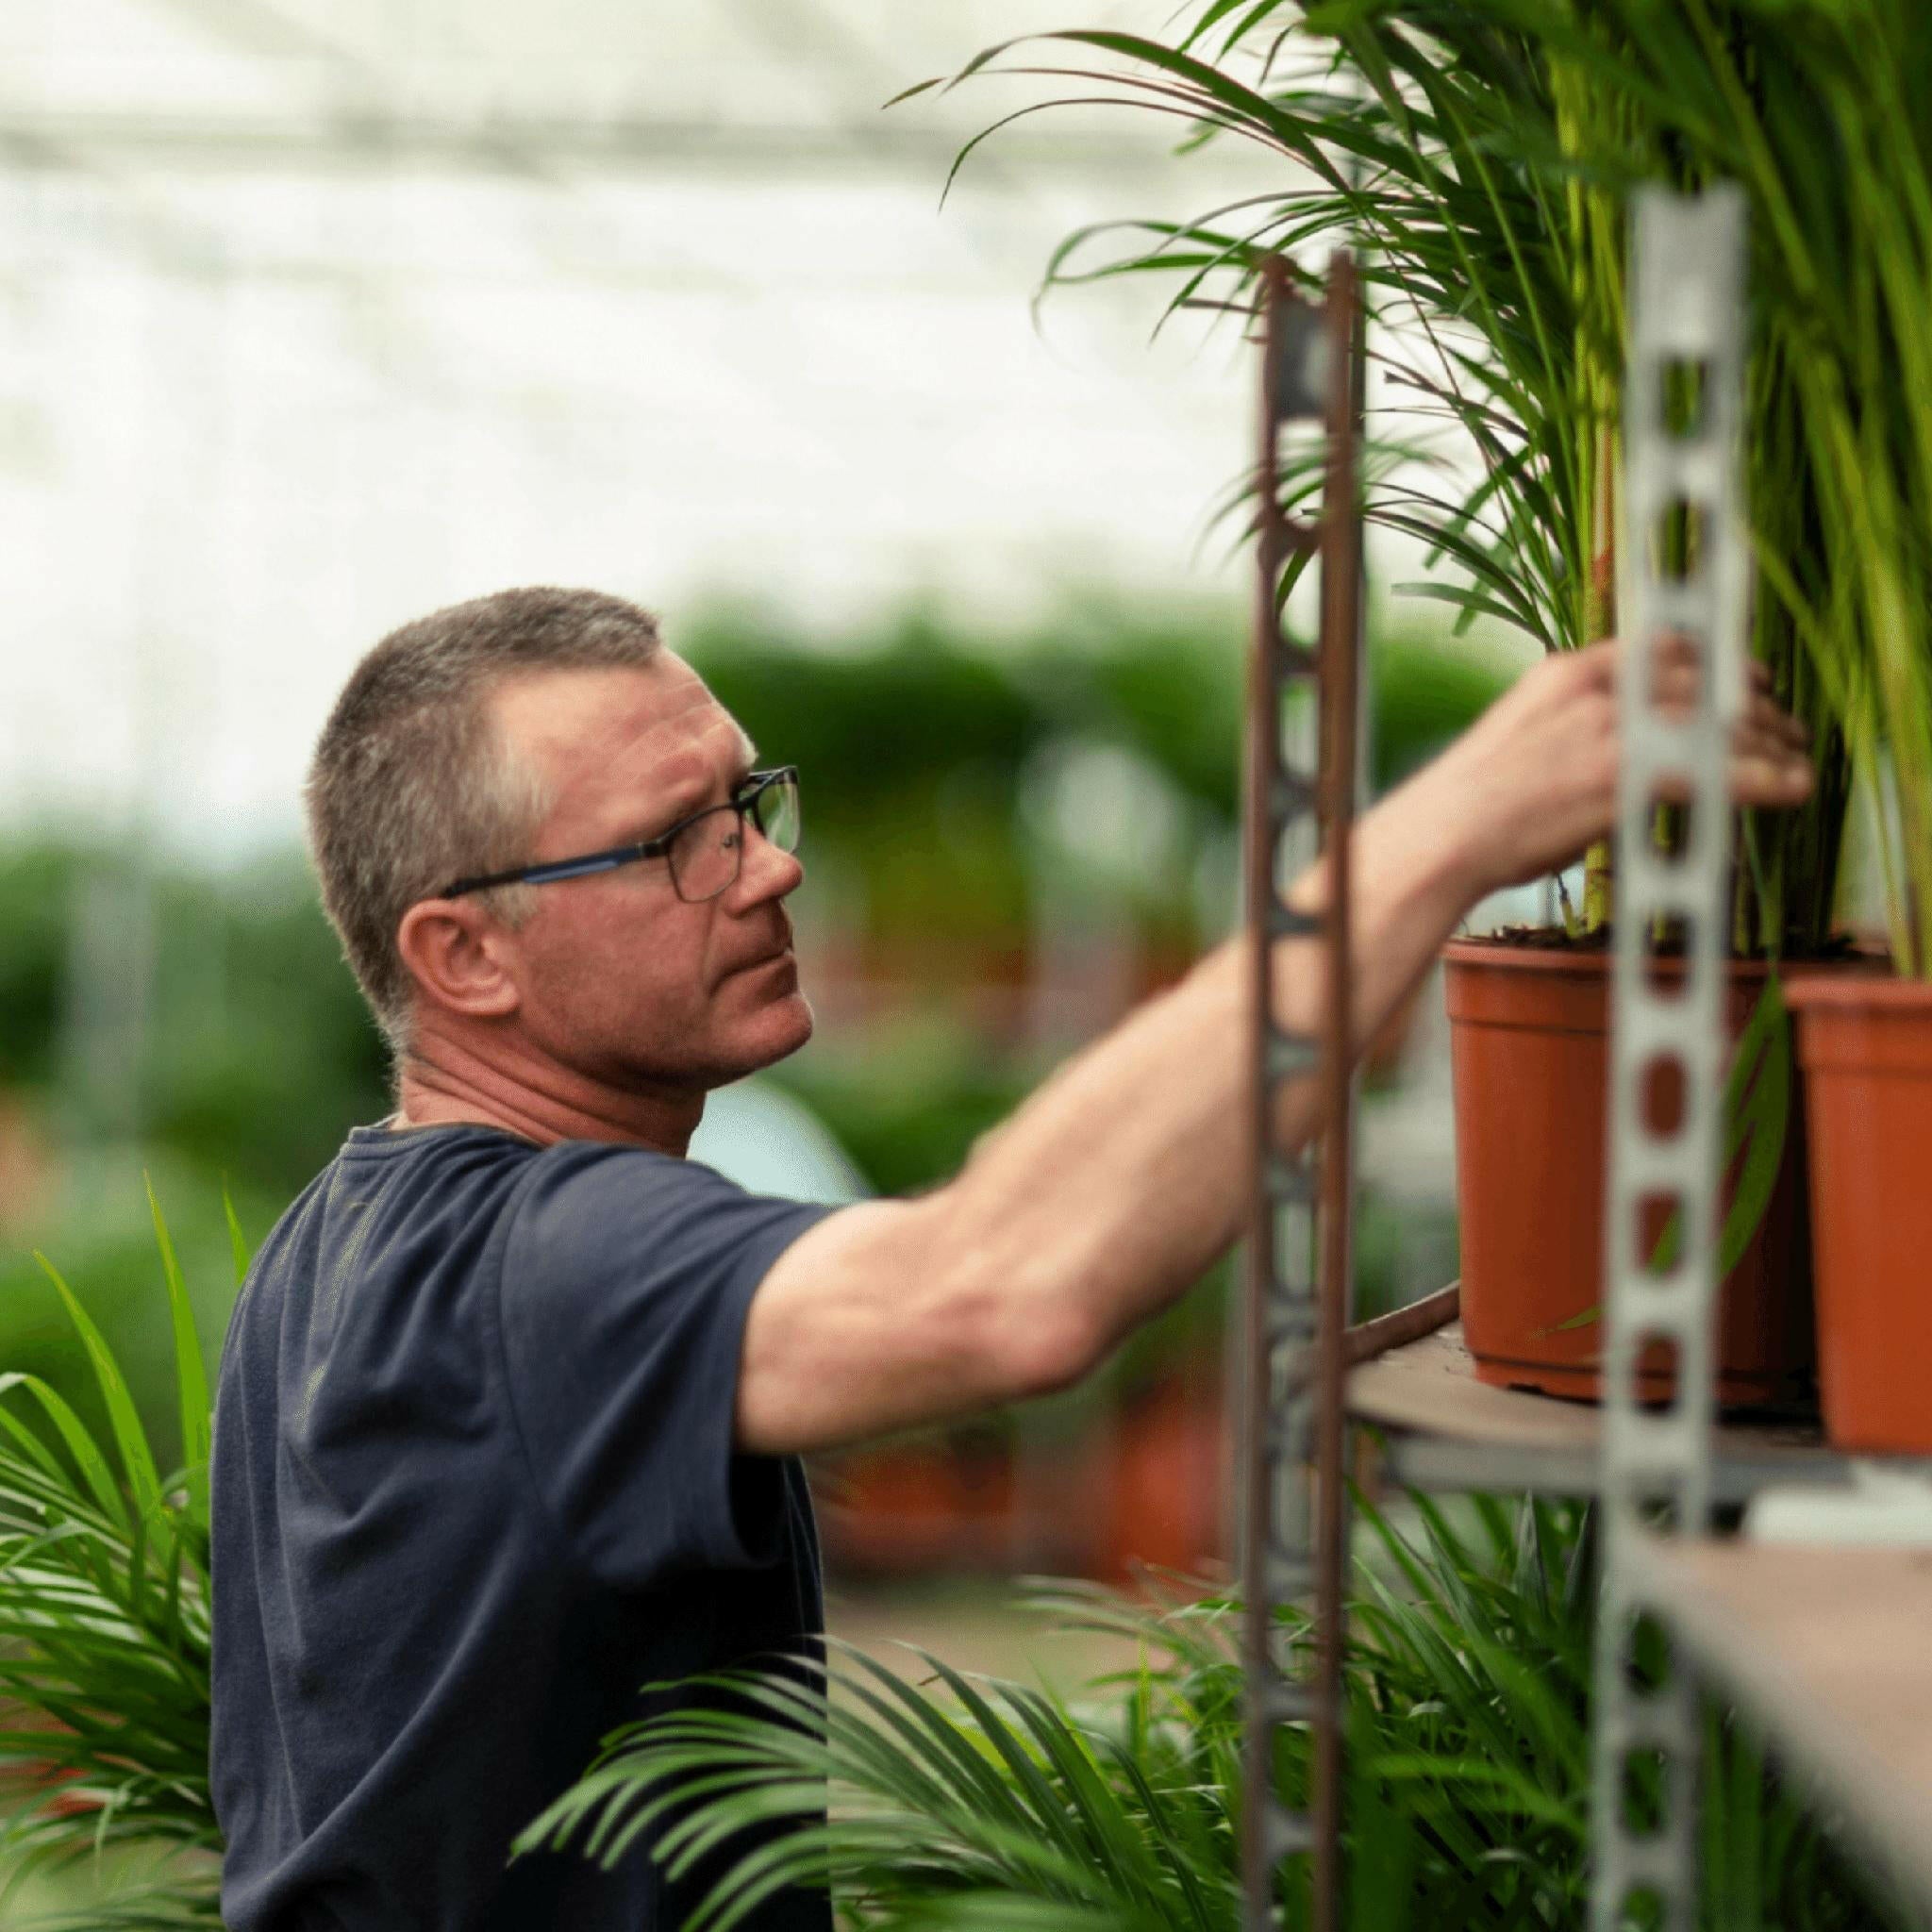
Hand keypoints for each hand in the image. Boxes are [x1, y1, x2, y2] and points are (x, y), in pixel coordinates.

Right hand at [1408, 637, 1812, 898]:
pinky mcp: (1631, 776)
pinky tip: (1791, 788)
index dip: (1719, 661)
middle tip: (1786, 729)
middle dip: (1757, 707)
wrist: (1446, 835)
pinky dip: (1767, 778)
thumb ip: (1576, 724)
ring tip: (1797, 763)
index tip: (1748, 678)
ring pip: (1721, 724)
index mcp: (1570, 672)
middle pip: (1705, 683)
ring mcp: (1616, 729)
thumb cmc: (1474, 806)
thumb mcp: (1524, 736)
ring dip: (1771, 744)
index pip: (1665, 647)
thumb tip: (1619, 743)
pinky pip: (1721, 770)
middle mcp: (1599, 690)